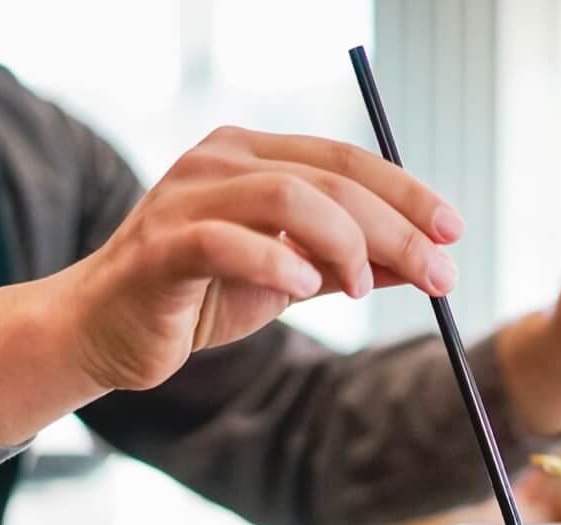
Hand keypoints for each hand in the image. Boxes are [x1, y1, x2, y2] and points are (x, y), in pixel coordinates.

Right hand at [0, 126, 464, 443]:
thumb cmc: (198, 299)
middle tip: (439, 275)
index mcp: (252, 156)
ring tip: (359, 289)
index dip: (406, 193)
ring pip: (286, 197)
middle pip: (328, 178)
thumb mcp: (290, 279)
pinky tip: (306, 289)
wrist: (108, 333)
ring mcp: (185, 198)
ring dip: (343, 244)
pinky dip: (277, 263)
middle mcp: (219, 161)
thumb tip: (427, 263)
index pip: (345, 159)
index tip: (453, 231)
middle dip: (395, 228)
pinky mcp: (161, 248)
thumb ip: (351, 265)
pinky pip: (227, 242)